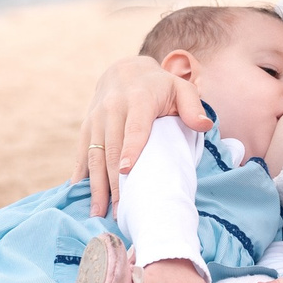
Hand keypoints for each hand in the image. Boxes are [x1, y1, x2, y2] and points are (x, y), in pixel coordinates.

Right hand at [75, 56, 208, 215]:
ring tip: (98, 212)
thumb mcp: (180, 87)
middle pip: (111, 149)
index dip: (130, 149)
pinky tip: (79, 194)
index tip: (126, 171)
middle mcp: (113, 109)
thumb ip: (192, 105)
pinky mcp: (87, 127)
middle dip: (114, 182)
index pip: (134, 127)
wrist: (124, 71)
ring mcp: (96, 119)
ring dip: (95, 185)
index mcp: (138, 99)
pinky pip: (82, 153)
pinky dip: (81, 174)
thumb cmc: (159, 85)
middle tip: (120, 211)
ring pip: (95, 155)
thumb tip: (203, 124)